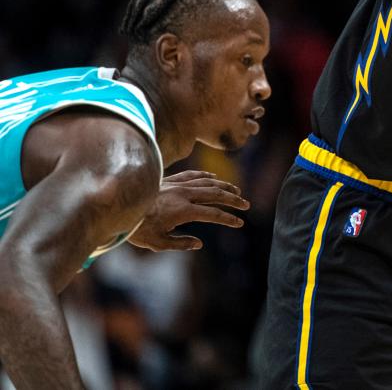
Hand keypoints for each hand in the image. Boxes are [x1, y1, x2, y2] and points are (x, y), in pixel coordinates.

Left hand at [128, 170, 249, 250]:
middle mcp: (183, 194)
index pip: (213, 214)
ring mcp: (176, 185)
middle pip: (215, 193)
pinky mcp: (169, 180)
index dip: (228, 219)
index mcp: (183, 210)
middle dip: (233, 199)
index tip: (239, 223)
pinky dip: (205, 176)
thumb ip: (180, 243)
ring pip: (206, 182)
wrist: (117, 207)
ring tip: (236, 191)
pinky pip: (191, 175)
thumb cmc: (136, 229)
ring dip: (224, 186)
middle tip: (246, 205)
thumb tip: (199, 243)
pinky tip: (212, 177)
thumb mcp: (158, 243)